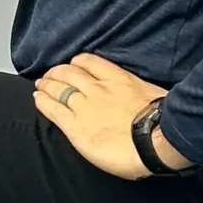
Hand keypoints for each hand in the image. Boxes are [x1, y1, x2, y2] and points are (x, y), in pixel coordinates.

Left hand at [31, 52, 194, 181]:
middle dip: (58, 72)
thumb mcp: (155, 95)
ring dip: (47, 84)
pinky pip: (54, 110)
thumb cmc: (165, 121)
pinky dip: (43, 102)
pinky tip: (38, 99)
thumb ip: (141, 93)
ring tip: (40, 85)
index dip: (78, 62)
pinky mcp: (76, 127)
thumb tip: (146, 98)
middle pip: (70, 73)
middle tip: (51, 75)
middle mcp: (98, 88)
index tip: (74, 65)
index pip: (91, 62)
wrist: (156, 140)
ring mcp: (85, 107)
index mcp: (119, 79)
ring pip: (59, 88)